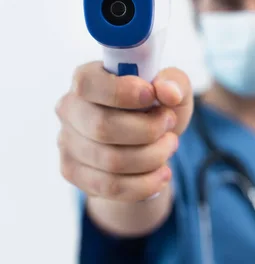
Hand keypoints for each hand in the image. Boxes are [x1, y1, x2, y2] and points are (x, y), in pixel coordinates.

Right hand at [55, 61, 193, 201]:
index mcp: (87, 79)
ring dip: (152, 156)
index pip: (89, 83)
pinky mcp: (73, 173)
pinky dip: (145, 183)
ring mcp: (67, 143)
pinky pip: (110, 187)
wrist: (147, 143)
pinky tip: (162, 173)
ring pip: (110, 161)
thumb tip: (169, 92)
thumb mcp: (173, 89)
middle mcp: (70, 109)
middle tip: (170, 123)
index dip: (122, 92)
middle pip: (102, 127)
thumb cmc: (156, 107)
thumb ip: (174, 82)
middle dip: (148, 129)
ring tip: (170, 145)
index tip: (152, 96)